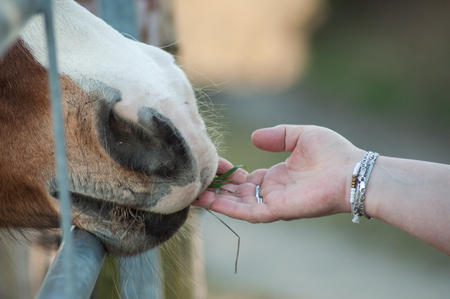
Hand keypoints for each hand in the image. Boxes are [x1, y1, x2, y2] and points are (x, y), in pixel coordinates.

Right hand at [194, 125, 362, 222]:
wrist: (352, 170)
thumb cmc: (333, 153)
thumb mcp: (300, 135)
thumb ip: (277, 136)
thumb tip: (253, 138)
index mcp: (277, 176)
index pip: (245, 179)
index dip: (228, 172)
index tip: (215, 163)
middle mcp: (272, 191)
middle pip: (237, 194)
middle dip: (216, 190)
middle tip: (195, 183)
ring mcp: (274, 202)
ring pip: (238, 205)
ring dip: (216, 201)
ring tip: (193, 195)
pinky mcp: (278, 210)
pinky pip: (248, 211)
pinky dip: (228, 208)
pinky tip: (210, 201)